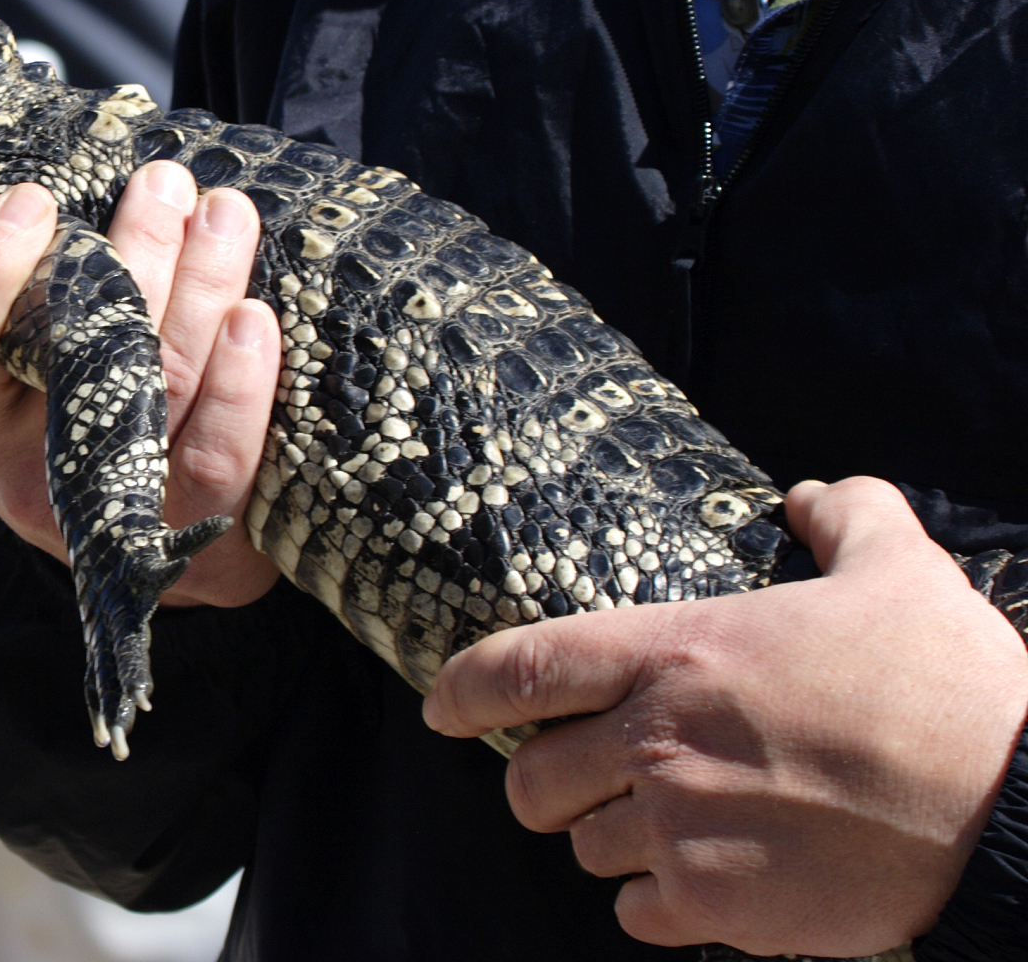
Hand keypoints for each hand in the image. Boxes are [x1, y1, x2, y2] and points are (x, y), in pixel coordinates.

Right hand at [0, 160, 283, 607]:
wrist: (128, 545)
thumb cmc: (27, 420)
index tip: (30, 199)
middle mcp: (24, 470)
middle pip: (72, 362)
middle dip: (127, 262)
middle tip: (163, 181)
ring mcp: (109, 508)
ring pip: (152, 394)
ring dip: (196, 293)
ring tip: (224, 213)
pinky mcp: (191, 535)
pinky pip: (213, 464)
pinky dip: (238, 391)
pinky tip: (255, 319)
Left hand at [422, 476, 1027, 957]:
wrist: (1017, 811)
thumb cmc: (953, 688)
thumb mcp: (903, 572)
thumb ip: (847, 520)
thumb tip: (816, 495)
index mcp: (677, 654)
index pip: (524, 666)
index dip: (466, 688)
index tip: (440, 706)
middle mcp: (656, 739)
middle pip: (530, 777)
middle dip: (543, 782)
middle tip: (579, 782)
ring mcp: (678, 827)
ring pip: (583, 848)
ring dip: (609, 840)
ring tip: (670, 827)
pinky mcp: (714, 906)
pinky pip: (633, 916)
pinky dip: (654, 906)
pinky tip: (701, 886)